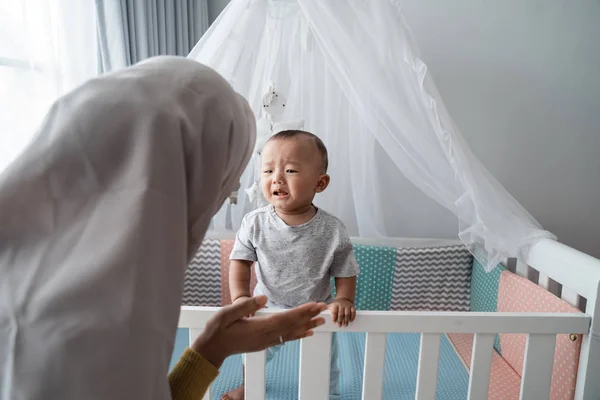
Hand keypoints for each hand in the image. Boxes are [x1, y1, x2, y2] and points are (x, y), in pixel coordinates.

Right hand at [191, 296, 326, 367]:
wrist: (212, 349)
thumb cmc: (218, 329)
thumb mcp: (227, 313)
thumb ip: (246, 306)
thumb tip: (264, 297)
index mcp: (259, 328)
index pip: (286, 318)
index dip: (302, 311)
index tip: (314, 305)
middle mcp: (266, 337)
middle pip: (292, 325)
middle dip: (309, 316)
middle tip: (325, 309)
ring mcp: (266, 342)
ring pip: (291, 333)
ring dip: (307, 325)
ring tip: (321, 321)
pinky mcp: (264, 343)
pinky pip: (286, 338)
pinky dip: (298, 334)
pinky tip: (306, 332)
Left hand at [328, 298, 355, 326]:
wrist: (344, 299)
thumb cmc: (336, 305)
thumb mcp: (332, 305)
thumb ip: (328, 310)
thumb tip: (322, 314)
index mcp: (335, 305)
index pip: (334, 311)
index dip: (334, 317)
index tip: (334, 322)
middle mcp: (341, 304)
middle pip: (341, 313)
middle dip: (340, 320)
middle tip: (340, 325)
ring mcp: (347, 305)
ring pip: (347, 314)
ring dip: (346, 320)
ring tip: (345, 325)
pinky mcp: (352, 306)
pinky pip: (353, 312)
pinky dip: (352, 317)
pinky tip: (351, 321)